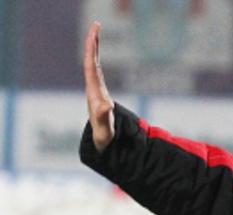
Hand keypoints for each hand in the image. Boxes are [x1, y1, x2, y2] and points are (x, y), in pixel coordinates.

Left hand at [84, 22, 115, 152]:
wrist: (101, 136)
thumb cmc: (103, 131)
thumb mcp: (105, 125)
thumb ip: (105, 115)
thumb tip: (107, 105)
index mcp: (93, 90)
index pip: (91, 65)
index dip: (92, 50)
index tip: (94, 36)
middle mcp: (93, 85)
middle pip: (90, 59)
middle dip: (92, 42)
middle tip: (96, 25)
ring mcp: (96, 85)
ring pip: (93, 61)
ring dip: (94, 46)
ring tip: (96, 30)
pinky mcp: (99, 87)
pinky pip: (97, 66)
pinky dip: (97, 55)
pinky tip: (97, 48)